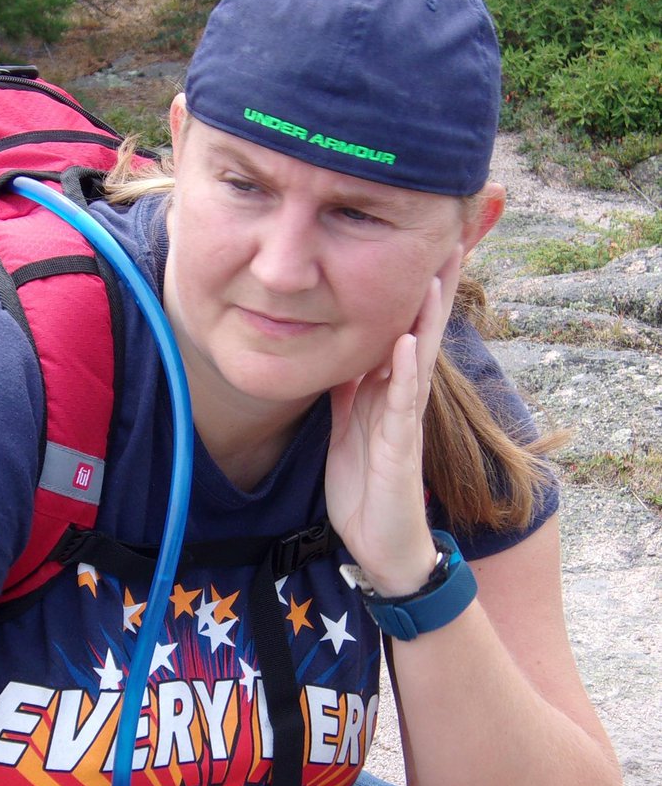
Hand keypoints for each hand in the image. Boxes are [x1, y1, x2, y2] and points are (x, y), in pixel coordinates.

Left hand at [324, 247, 462, 595]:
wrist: (380, 547)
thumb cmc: (367, 489)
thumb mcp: (346, 429)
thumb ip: (346, 392)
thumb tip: (336, 354)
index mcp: (385, 394)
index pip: (401, 331)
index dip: (409, 292)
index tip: (418, 246)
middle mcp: (402, 401)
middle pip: (419, 334)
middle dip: (433, 289)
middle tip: (449, 238)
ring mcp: (405, 424)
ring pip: (419, 361)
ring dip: (426, 319)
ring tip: (434, 275)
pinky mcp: (401, 451)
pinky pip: (402, 406)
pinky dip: (403, 373)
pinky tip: (404, 343)